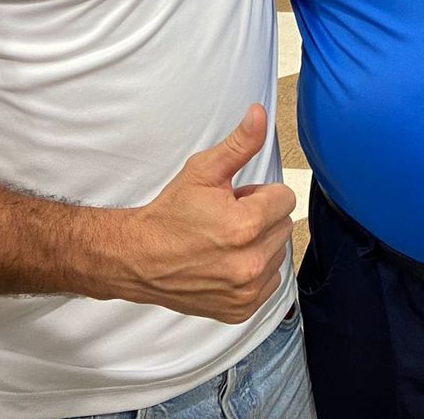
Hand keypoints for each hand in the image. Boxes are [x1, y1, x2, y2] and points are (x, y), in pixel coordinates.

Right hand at [119, 104, 295, 323]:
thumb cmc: (170, 214)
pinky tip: (226, 263)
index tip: (235, 200)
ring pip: (278, 252)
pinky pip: (270, 282)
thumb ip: (240, 143)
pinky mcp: (241, 309)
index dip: (259, 194)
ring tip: (224, 242)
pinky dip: (254, 272)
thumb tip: (260, 114)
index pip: (285, 197)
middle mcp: (250, 262)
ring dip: (259, 245)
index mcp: (247, 225)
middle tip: (226, 219)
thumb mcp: (203, 171)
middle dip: (260, 218)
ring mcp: (246, 289)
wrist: (138, 258)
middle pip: (283, 225)